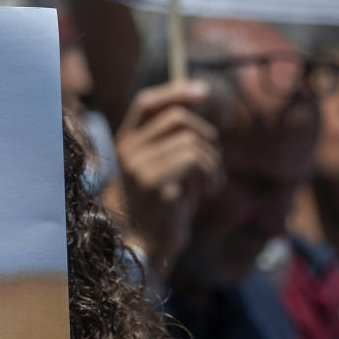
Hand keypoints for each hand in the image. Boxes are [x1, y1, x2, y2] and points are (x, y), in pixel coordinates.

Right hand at [105, 79, 221, 278]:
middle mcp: (128, 152)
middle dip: (206, 137)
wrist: (145, 245)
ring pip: (193, 142)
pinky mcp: (157, 185)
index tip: (204, 92)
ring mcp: (140, 168)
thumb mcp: (162, 165)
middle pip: (179, 119)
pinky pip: (196, 162)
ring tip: (211, 183)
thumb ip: (172, 137)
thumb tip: (199, 94)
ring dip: (213, 163)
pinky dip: (212, 175)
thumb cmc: (161, 203)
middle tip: (211, 163)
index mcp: (126, 143)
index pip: (146, 104)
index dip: (175, 92)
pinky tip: (209, 191)